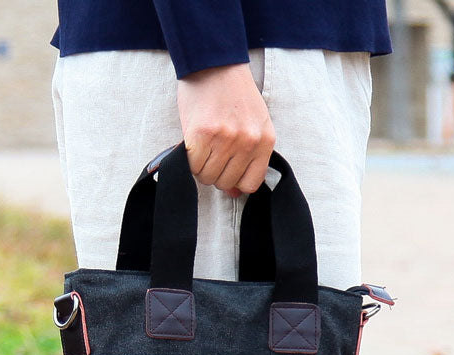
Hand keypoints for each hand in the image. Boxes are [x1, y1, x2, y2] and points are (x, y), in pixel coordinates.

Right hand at [177, 63, 275, 197]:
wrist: (215, 64)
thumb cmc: (233, 94)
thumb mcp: (253, 124)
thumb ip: (248, 159)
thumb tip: (234, 193)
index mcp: (265, 140)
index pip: (250, 184)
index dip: (235, 182)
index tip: (227, 172)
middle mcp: (248, 142)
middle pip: (226, 182)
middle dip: (215, 173)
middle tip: (211, 154)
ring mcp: (225, 139)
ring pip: (207, 177)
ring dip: (200, 167)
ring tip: (202, 147)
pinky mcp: (202, 135)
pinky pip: (192, 165)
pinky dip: (189, 160)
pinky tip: (192, 144)